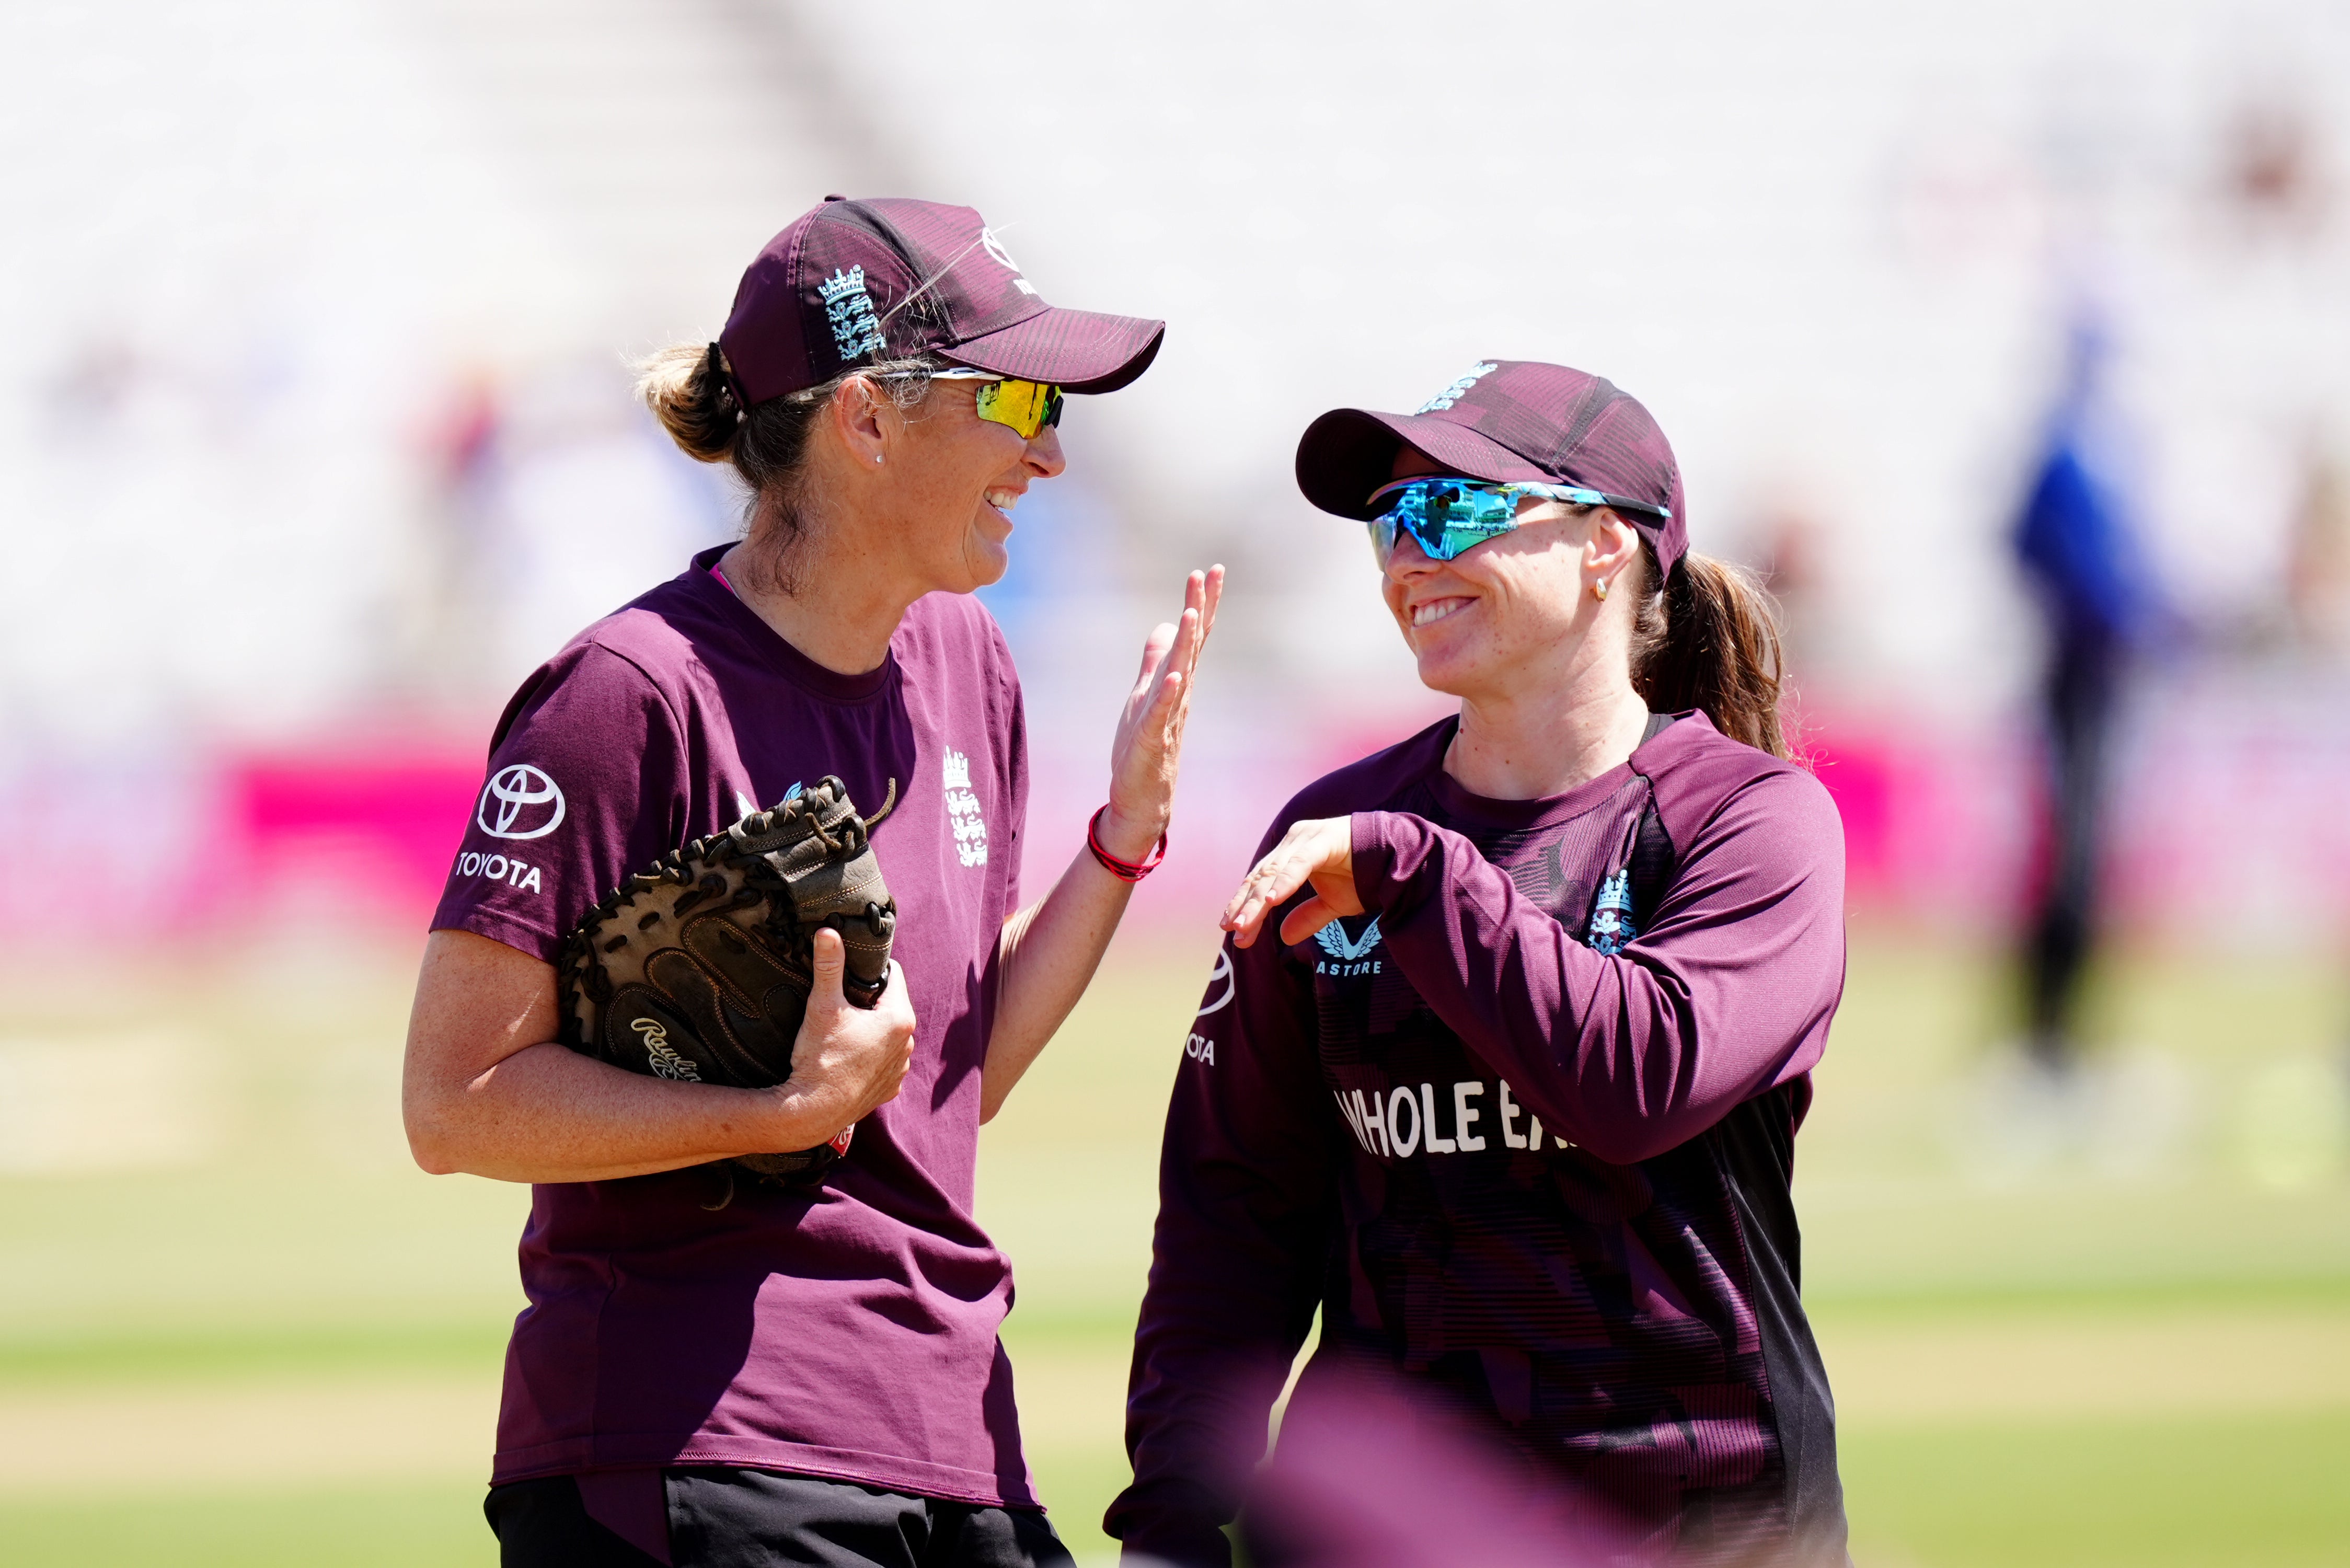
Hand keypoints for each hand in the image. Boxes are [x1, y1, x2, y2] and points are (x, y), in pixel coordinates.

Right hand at [773, 928, 915, 1148]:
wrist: (812, 1112)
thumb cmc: (819, 1058)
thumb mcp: (822, 1005)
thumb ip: (828, 966)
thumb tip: (828, 932)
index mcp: (900, 1018)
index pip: (893, 975)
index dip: (869, 971)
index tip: (848, 975)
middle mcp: (908, 1044)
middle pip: (891, 1005)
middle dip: (869, 1001)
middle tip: (840, 1004)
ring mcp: (900, 1069)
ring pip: (888, 1035)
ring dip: (870, 1030)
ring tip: (841, 1033)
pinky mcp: (888, 1089)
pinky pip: (883, 1062)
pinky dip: (869, 1057)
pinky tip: (847, 1058)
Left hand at [1098, 565, 1225, 863]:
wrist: (1142, 800)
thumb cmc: (1142, 749)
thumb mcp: (1143, 695)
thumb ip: (1155, 661)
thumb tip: (1166, 627)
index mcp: (1175, 683)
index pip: (1193, 638)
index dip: (1201, 603)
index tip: (1209, 570)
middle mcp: (1178, 696)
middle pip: (1193, 646)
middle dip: (1201, 609)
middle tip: (1209, 574)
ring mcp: (1167, 717)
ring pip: (1181, 674)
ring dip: (1187, 644)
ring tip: (1191, 613)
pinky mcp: (1152, 740)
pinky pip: (1161, 713)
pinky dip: (1169, 694)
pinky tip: (1175, 675)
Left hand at [1222, 816, 1362, 948]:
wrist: (1398, 859)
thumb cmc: (1364, 877)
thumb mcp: (1332, 904)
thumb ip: (1308, 917)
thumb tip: (1284, 937)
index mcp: (1291, 855)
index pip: (1260, 883)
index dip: (1245, 907)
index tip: (1233, 933)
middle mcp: (1293, 843)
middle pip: (1262, 878)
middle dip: (1246, 907)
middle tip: (1234, 932)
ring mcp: (1307, 838)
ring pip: (1275, 873)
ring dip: (1258, 901)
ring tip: (1245, 924)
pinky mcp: (1324, 840)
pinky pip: (1300, 863)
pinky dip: (1285, 882)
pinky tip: (1273, 901)